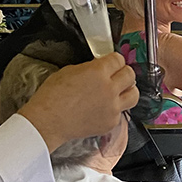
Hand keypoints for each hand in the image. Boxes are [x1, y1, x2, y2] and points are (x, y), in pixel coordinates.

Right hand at [18, 54, 139, 150]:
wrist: (47, 122)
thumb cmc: (52, 97)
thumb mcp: (69, 71)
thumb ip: (90, 67)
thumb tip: (99, 67)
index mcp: (98, 72)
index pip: (119, 59)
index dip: (114, 60)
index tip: (112, 63)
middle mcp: (109, 89)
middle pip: (130, 74)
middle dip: (123, 72)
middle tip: (116, 75)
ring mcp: (113, 107)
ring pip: (134, 94)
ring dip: (128, 90)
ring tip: (119, 91)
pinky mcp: (111, 122)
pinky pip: (121, 112)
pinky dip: (115, 109)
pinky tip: (104, 108)